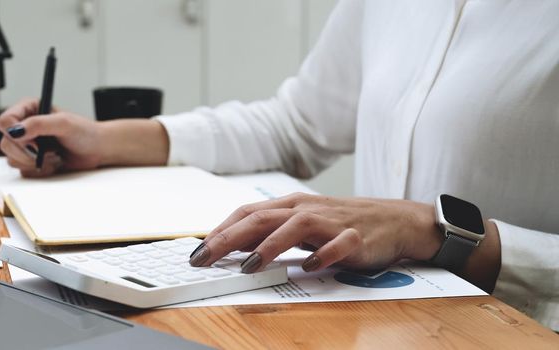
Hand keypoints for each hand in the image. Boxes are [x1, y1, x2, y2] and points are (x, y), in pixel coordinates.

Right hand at [0, 98, 103, 176]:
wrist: (96, 150)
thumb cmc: (84, 132)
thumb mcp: (63, 123)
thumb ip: (38, 124)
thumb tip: (16, 131)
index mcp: (29, 109)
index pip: (5, 121)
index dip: (14, 133)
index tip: (33, 140)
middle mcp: (24, 126)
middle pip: (5, 143)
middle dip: (26, 152)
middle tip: (45, 151)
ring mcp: (27, 145)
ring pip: (12, 159)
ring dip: (34, 162)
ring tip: (53, 155)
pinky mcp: (31, 161)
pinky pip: (23, 171)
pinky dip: (39, 170)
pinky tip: (53, 163)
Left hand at [188, 193, 443, 272]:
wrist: (395, 220)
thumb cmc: (342, 223)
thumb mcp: (301, 224)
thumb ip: (270, 233)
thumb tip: (233, 247)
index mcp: (290, 205)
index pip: (247, 213)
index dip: (220, 231)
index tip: (198, 251)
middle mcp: (306, 209)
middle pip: (261, 218)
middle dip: (229, 238)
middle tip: (205, 258)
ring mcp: (332, 222)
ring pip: (294, 227)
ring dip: (268, 246)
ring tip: (248, 265)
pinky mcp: (356, 237)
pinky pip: (338, 245)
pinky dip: (323, 255)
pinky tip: (309, 266)